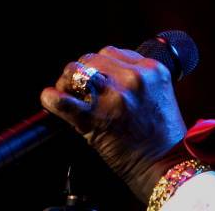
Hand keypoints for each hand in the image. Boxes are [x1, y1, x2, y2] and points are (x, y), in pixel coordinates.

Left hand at [40, 46, 187, 200]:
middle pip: (93, 58)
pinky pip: (62, 101)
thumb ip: (137, 76)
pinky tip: (51, 99)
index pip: (113, 52)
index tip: (97, 77)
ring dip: (67, 80)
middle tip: (79, 87)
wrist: (164, 163)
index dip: (100, 64)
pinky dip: (51, 99)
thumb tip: (103, 71)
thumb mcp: (160, 92)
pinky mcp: (96, 118)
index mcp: (152, 70)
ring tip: (67, 92)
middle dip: (83, 71)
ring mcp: (114, 97)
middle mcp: (134, 78)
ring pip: (76, 70)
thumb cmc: (162, 133)